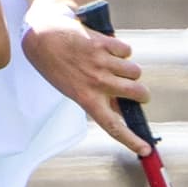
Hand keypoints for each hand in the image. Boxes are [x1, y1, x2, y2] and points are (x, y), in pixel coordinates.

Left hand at [24, 5, 146, 148]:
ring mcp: (101, 63)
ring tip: (114, 65)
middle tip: (139, 93)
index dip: (131, 140)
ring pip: (135, 71)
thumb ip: (97, 99)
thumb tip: (121, 109)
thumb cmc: (57, 66)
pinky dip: (121, 50)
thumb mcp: (75, 89)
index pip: (113, 126)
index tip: (146, 150)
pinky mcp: (104, 43)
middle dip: (143, 94)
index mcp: (86, 99)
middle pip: (137, 93)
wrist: (41, 36)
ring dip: (130, 70)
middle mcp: (96, 83)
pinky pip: (127, 51)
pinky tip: (106, 48)